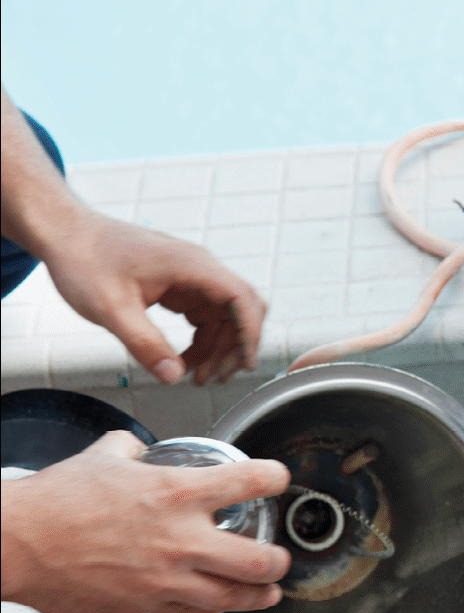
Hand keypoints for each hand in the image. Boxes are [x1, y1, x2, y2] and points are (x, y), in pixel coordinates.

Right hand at [1, 430, 291, 612]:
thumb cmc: (56, 502)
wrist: (16, 545)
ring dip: (257, 595)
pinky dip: (210, 610)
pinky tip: (215, 606)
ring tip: (268, 593)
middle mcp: (181, 539)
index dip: (275, 478)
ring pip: (233, 598)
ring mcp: (166, 579)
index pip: (251, 482)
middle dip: (278, 561)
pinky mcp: (145, 608)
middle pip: (260, 560)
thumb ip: (132, 449)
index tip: (280, 480)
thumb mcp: (104, 457)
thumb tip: (138, 447)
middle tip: (280, 558)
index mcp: (178, 492)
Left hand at [41, 210, 265, 384]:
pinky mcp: (178, 284)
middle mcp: (198, 268)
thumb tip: (173, 375)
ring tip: (195, 376)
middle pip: (239, 310)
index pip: (241, 298)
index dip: (250, 333)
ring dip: (216, 347)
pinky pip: (203, 316)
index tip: (244, 362)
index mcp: (191, 265)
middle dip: (232, 347)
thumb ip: (144, 344)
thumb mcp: (111, 308)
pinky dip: (201, 340)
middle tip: (213, 378)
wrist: (64, 234)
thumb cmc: (84, 259)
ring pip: (223, 316)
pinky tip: (183, 359)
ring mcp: (190, 276)